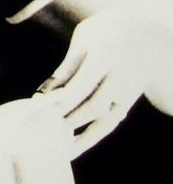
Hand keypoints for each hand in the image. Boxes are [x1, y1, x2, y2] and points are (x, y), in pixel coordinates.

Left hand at [36, 10, 149, 155]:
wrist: (144, 31)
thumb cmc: (103, 33)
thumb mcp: (83, 42)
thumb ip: (65, 69)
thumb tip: (42, 95)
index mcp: (106, 55)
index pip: (82, 84)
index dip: (60, 100)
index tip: (39, 108)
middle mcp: (121, 75)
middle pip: (94, 106)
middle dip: (68, 120)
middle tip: (43, 131)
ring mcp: (129, 90)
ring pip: (107, 119)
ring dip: (83, 137)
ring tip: (61, 151)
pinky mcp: (131, 99)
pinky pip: (113, 121)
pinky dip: (94, 134)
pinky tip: (76, 145)